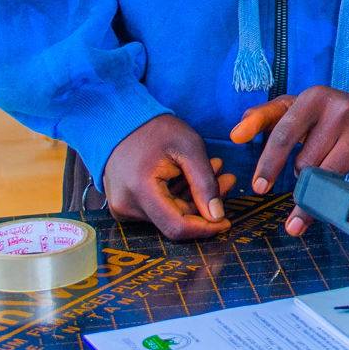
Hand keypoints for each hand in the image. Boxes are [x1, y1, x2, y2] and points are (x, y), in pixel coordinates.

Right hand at [102, 114, 234, 240]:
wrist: (121, 121)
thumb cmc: (155, 129)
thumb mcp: (189, 148)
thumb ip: (205, 183)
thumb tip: (217, 216)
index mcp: (139, 191)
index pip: (177, 227)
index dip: (205, 228)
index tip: (226, 220)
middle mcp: (126, 206)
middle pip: (175, 221)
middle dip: (204, 205)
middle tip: (227, 178)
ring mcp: (122, 208)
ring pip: (169, 215)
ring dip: (194, 197)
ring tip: (213, 169)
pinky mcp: (124, 206)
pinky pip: (158, 209)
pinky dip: (178, 196)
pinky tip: (191, 176)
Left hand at [229, 87, 348, 231]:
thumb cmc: (330, 115)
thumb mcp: (298, 107)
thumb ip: (264, 118)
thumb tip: (235, 134)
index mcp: (314, 98)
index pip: (284, 135)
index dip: (269, 163)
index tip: (259, 187)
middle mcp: (339, 111)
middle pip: (306, 162)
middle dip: (301, 176)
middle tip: (307, 175)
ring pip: (328, 175)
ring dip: (319, 194)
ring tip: (313, 205)